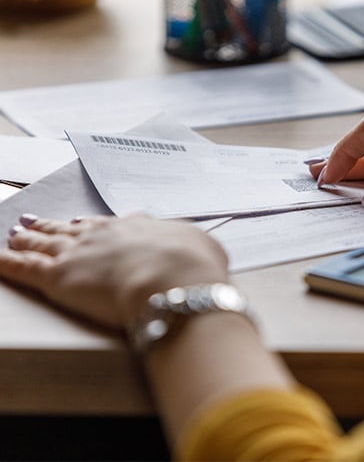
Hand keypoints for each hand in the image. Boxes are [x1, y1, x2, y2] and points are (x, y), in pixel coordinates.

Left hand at [0, 215, 228, 329]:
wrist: (175, 280)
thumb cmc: (193, 266)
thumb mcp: (205, 248)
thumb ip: (195, 246)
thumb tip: (200, 250)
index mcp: (135, 229)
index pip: (105, 226)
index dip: (89, 225)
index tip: (79, 223)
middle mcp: (103, 236)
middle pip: (69, 229)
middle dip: (51, 225)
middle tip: (36, 220)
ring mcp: (79, 254)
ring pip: (44, 243)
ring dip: (28, 237)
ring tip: (16, 232)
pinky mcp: (58, 278)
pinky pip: (24, 268)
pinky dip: (7, 263)